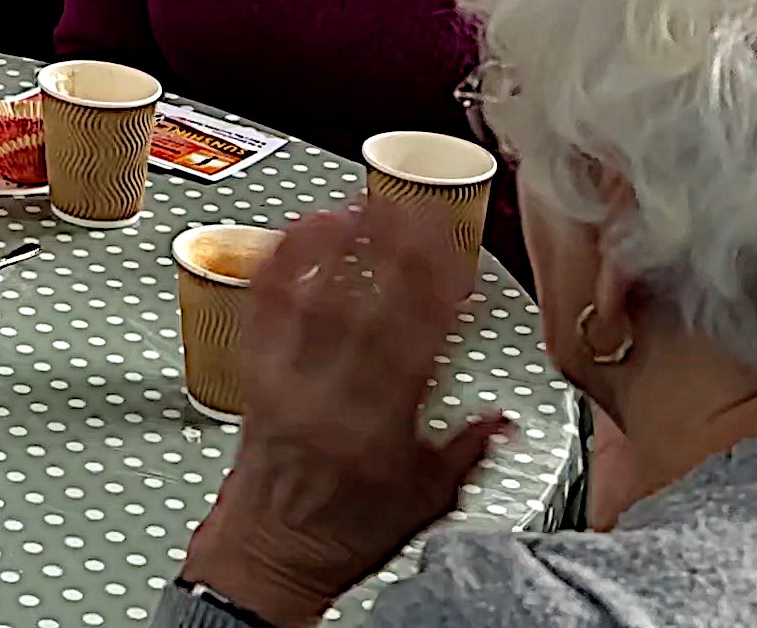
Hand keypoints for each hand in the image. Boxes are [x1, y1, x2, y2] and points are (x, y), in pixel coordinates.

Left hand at [177, 204, 513, 627]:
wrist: (269, 553)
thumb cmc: (343, 532)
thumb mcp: (426, 503)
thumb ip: (468, 453)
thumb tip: (504, 416)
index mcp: (379, 433)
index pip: (418, 351)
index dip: (442, 304)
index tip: (463, 267)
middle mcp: (329, 402)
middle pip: (366, 313)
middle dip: (396, 258)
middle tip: (418, 213)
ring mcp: (285, 382)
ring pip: (313, 302)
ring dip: (339, 249)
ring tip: (362, 204)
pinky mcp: (252, 372)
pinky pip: (261, 308)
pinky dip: (280, 263)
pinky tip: (299, 229)